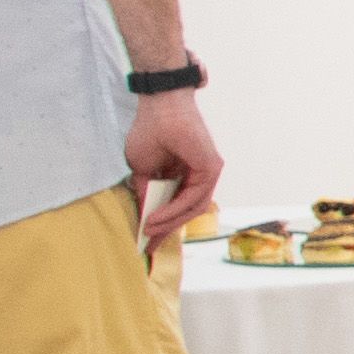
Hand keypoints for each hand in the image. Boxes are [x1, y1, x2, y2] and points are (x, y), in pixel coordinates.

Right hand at [124, 92, 223, 249]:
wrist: (159, 107)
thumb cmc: (149, 131)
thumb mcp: (142, 169)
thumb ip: (146, 192)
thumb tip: (145, 216)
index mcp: (183, 174)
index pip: (176, 206)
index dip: (162, 226)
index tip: (146, 243)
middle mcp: (198, 175)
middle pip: (186, 211)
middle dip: (166, 230)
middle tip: (148, 246)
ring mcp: (208, 172)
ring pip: (192, 208)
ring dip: (169, 223)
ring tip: (148, 231)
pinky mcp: (212, 168)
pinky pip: (195, 197)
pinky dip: (174, 210)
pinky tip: (156, 218)